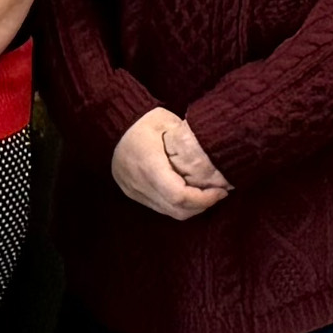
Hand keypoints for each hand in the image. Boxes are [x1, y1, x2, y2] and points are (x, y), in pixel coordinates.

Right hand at [111, 107, 228, 220]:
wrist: (111, 125)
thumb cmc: (141, 120)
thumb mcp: (167, 121)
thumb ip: (187, 139)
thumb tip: (213, 153)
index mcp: (148, 165)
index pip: (179, 195)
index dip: (203, 199)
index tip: (220, 191)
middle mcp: (139, 183)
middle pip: (176, 209)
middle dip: (201, 206)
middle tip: (218, 194)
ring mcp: (134, 191)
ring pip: (168, 212)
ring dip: (191, 208)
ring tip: (207, 195)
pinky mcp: (133, 194)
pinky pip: (160, 207)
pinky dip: (177, 205)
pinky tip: (188, 194)